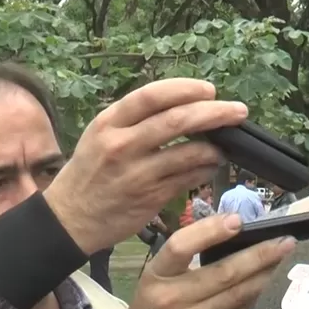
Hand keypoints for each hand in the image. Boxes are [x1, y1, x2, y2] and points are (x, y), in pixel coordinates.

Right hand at [44, 79, 245, 253]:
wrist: (69, 219)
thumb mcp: (101, 135)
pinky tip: (212, 165)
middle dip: (215, 113)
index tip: (209, 90)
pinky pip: (189, 178)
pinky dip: (206, 169)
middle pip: (177, 120)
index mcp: (108, 123)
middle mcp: (121, 145)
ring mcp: (137, 173)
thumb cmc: (91, 171)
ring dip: (216, 147)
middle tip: (239, 111)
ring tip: (225, 145)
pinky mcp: (150, 197)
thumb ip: (137, 119)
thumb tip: (187, 104)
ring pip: (190, 153)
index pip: (152, 96)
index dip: (185, 89)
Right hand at [103, 212, 294, 308]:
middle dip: (260, 255)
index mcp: (156, 276)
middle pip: (223, 273)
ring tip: (287, 260)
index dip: (210, 230)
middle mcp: (172, 300)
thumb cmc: (152, 308)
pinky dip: (257, 297)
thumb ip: (188, 260)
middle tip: (286, 241)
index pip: (181, 247)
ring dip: (267, 275)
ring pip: (238, 294)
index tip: (237, 220)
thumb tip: (237, 233)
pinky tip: (271, 286)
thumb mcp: (157, 279)